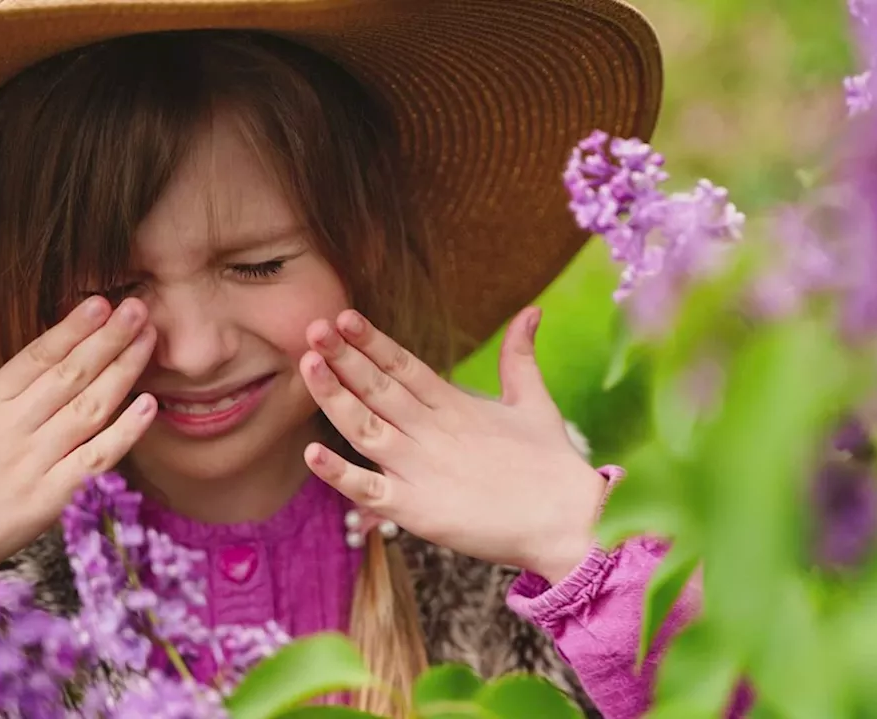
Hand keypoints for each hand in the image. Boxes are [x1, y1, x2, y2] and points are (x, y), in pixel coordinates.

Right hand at [0, 297, 157, 618]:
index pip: (34, 358)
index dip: (70, 329)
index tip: (100, 302)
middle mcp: (10, 430)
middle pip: (70, 376)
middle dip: (108, 339)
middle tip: (140, 308)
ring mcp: (31, 464)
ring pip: (89, 409)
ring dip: (123, 372)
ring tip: (149, 341)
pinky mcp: (47, 500)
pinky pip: (94, 460)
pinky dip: (125, 433)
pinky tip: (149, 406)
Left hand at [300, 307, 607, 583]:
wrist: (568, 522)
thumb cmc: (552, 466)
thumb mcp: (534, 402)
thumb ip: (520, 357)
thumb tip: (532, 310)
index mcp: (456, 406)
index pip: (404, 366)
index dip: (372, 341)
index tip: (343, 316)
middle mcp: (432, 432)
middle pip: (379, 388)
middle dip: (344, 357)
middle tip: (312, 327)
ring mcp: (421, 470)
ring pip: (365, 428)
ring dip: (335, 398)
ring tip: (308, 366)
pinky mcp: (418, 509)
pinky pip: (369, 490)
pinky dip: (340, 474)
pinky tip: (311, 454)